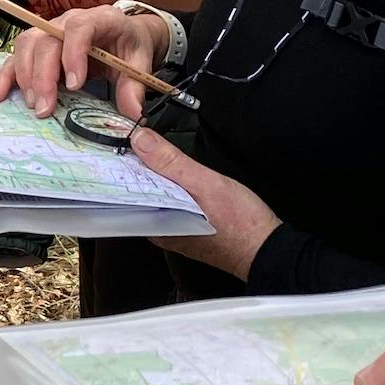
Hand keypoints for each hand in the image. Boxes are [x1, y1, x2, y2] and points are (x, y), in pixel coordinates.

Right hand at [0, 5, 168, 119]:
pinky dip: (5, 76)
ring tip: (33, 104)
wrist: (121, 36)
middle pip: (46, 40)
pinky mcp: (36, 46)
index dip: (73, 54)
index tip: (74, 85)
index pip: (80, 28)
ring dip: (24, 77)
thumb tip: (134, 113)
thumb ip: (134, 87)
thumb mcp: (138, 63)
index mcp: (100, 19)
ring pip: (27, 45)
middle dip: (43, 76)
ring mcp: (49, 31)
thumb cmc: (128, 47)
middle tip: (45, 108)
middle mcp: (69, 20)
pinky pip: (14, 57)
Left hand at [130, 127, 280, 281]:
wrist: (267, 247)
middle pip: (138, 192)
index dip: (120, 165)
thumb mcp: (205, 185)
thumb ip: (171, 163)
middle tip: (133, 136)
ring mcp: (173, 228)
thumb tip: (140, 140)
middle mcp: (158, 229)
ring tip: (146, 144)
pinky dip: (169, 182)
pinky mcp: (188, 224)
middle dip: (135, 166)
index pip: (125, 192)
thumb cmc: (239, 222)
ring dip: (152, 172)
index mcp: (153, 224)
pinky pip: (170, 200)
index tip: (117, 141)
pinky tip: (171, 168)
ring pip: (155, 195)